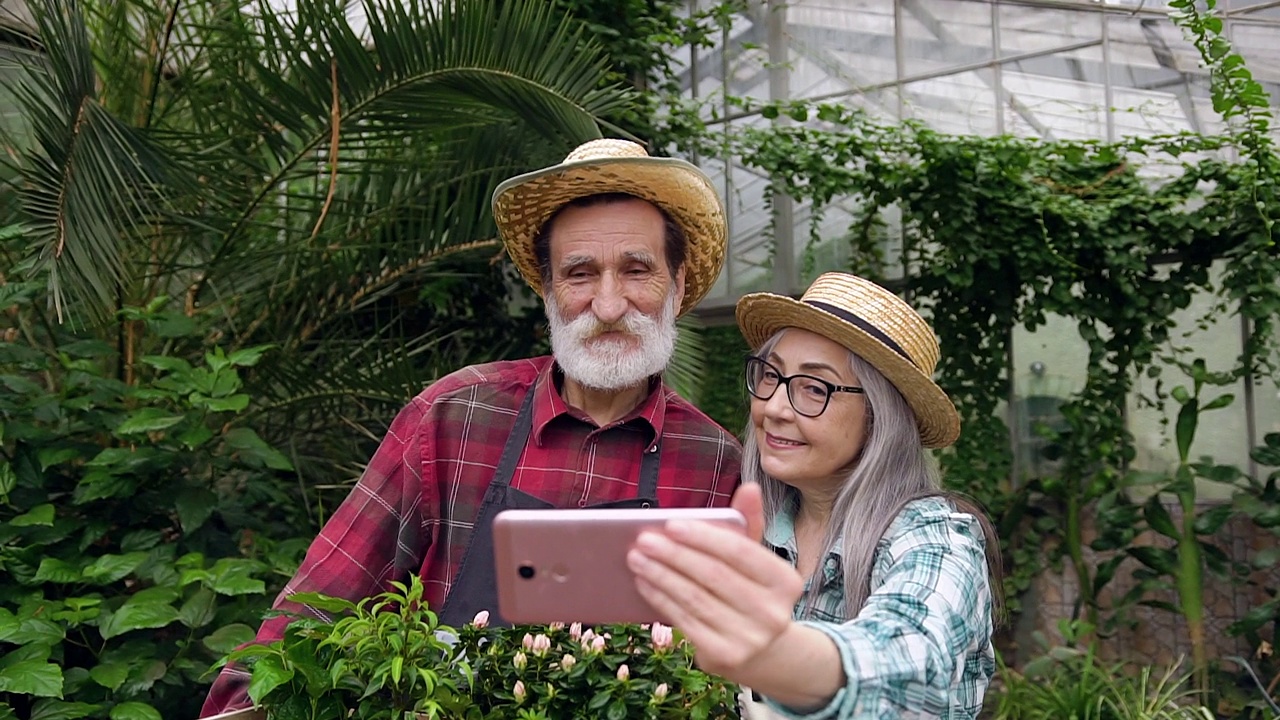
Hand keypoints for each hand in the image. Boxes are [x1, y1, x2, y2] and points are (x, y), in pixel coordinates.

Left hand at [626, 484, 803, 678]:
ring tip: (637, 557)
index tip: (671, 524)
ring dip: (660, 575)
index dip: (703, 537)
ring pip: (694, 598)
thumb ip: (749, 524)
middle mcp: (773, 612)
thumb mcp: (757, 560)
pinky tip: (644, 583)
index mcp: (785, 581)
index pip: (740, 552)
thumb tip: (749, 487)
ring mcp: (750, 638)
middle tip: (643, 539)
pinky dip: (660, 598)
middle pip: (713, 575)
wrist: (765, 651)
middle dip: (674, 555)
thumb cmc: (753, 593)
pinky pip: (685, 620)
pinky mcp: (725, 656)